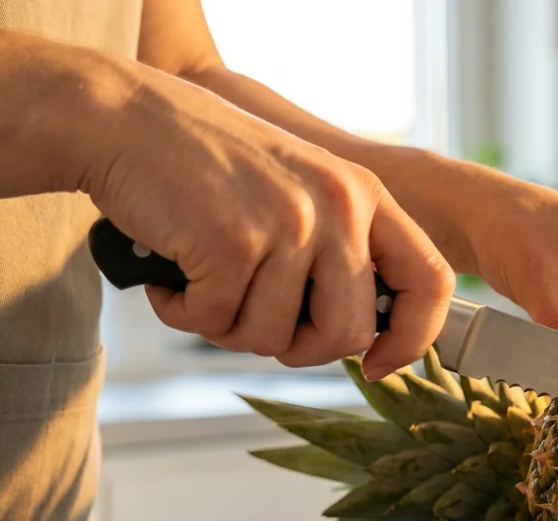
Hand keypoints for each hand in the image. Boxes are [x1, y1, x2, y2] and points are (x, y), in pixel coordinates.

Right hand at [80, 63, 452, 378]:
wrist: (126, 118)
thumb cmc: (209, 165)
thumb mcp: (300, 189)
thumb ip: (339, 248)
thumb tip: (361, 336)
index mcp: (365, 196)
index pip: (431, 281)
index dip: (412, 338)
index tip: (377, 366)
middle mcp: (338, 207)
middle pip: (348, 334)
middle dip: (299, 349)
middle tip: (257, 323)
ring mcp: (288, 224)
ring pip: (274, 337)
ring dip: (228, 328)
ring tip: (204, 283)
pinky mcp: (233, 242)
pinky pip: (216, 323)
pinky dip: (184, 313)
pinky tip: (172, 277)